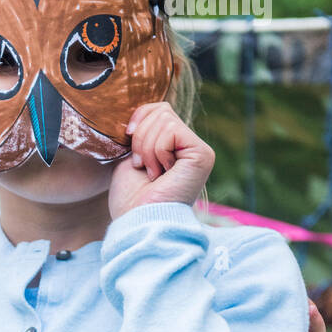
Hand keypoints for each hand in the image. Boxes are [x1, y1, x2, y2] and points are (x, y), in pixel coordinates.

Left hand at [109, 101, 214, 219]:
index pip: (158, 109)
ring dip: (147, 148)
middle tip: (143, 167)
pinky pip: (170, 130)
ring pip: (164, 118)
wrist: (136, 222)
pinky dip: (157, 151)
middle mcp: (190, 147)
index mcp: (174, 147)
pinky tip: (161, 174)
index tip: (129, 146)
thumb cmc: (131, 199)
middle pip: (161, 110)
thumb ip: (142, 133)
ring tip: (152, 173)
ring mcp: (198, 150)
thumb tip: (140, 110)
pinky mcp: (202, 154)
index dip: (139, 120)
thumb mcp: (131, 157)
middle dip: (141, 138)